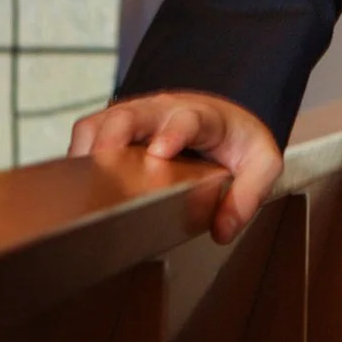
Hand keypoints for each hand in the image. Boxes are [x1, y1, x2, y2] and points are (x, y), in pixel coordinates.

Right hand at [69, 90, 282, 244]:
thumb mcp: (262, 164)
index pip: (188, 119)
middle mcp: (165, 111)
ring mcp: (138, 116)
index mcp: (204, 118)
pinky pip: (88, 131)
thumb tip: (222, 230)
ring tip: (85, 183)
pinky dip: (79, 154)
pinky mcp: (116, 125)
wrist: (225, 118)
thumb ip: (248, 195)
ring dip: (91, 148)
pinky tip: (81, 184)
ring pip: (103, 122)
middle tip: (103, 165)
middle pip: (131, 114)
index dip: (174, 132)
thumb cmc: (238, 142)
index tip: (160, 151)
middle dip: (115, 136)